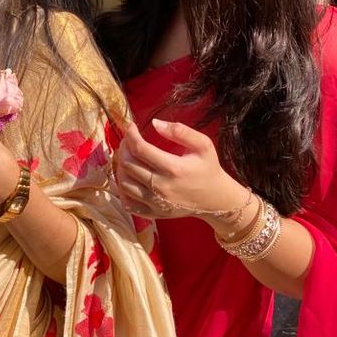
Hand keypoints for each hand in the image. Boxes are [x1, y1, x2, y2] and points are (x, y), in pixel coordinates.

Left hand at [116, 119, 247, 220]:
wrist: (216, 200)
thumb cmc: (208, 169)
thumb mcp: (203, 145)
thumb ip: (181, 131)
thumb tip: (155, 123)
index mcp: (173, 168)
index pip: (140, 149)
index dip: (130, 135)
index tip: (131, 126)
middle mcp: (161, 187)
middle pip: (128, 165)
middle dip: (124, 148)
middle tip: (129, 140)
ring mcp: (156, 202)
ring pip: (124, 183)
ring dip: (121, 167)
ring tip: (127, 156)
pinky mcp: (153, 213)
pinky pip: (128, 203)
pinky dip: (122, 190)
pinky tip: (128, 178)